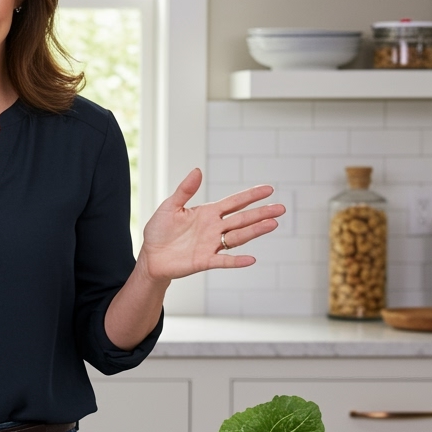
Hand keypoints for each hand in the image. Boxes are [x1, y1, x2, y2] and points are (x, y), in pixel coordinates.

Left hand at [138, 168, 284, 280]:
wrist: (151, 255)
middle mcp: (214, 228)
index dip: (250, 195)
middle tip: (280, 208)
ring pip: (238, 237)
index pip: (234, 202)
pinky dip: (236, 261)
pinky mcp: (204, 261)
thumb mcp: (170, 206)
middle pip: (242, 219)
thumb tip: (197, 170)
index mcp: (208, 213)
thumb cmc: (159, 230)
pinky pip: (224, 260)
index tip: (269, 189)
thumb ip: (185, 190)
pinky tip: (251, 259)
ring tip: (272, 224)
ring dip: (255, 231)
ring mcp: (211, 245)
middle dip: (261, 213)